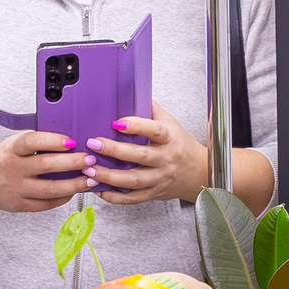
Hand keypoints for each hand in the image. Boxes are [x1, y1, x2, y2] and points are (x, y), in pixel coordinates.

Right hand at [0, 130, 93, 213]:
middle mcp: (12, 169)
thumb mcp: (13, 144)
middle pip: (45, 166)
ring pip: (50, 189)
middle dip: (72, 163)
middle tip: (90, 159)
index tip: (71, 141)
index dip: (52, 141)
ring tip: (91, 179)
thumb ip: (37, 141)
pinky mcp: (21, 205)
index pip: (31, 142)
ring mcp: (17, 189)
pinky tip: (75, 190)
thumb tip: (71, 139)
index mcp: (11, 149)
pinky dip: (64, 197)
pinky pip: (47, 204)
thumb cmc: (6, 159)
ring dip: (74, 184)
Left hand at [84, 103, 206, 205]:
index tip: (117, 122)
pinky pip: (134, 198)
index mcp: (169, 138)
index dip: (136, 126)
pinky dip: (116, 197)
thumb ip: (151, 109)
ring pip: (134, 179)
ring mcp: (160, 178)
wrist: (198, 171)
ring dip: (110, 176)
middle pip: (140, 156)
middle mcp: (166, 158)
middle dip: (114, 150)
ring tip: (90, 169)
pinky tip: (101, 190)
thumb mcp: (170, 123)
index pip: (154, 130)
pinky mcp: (154, 193)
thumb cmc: (180, 144)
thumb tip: (130, 90)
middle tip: (93, 143)